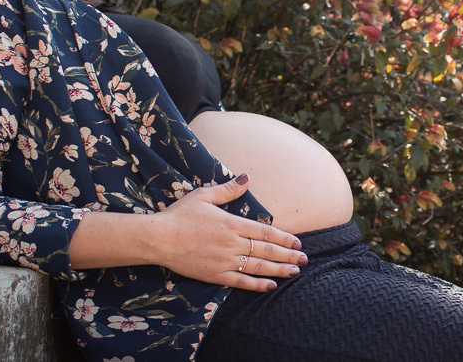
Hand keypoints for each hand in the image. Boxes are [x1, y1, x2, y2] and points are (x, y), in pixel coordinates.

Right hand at [153, 174, 307, 291]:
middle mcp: (232, 243)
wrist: (158, 239)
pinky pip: (240, 282)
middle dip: (287, 255)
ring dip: (278, 270)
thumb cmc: (179, 215)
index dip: (283, 238)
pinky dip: (257, 285)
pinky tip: (270, 286)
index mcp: (231, 223)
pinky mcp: (214, 275)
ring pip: (257, 267)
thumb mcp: (203, 196)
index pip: (264, 232)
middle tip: (304, 259)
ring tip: (294, 272)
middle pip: (265, 251)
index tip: (297, 242)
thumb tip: (247, 176)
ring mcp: (224, 260)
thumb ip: (228, 189)